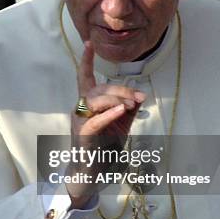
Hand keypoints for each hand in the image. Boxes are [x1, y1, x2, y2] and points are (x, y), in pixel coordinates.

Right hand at [67, 42, 145, 207]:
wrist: (92, 175)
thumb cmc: (104, 149)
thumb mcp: (120, 125)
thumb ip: (127, 109)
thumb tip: (140, 96)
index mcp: (88, 105)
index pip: (84, 78)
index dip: (86, 61)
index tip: (88, 43)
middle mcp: (80, 110)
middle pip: (97, 89)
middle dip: (120, 90)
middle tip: (139, 98)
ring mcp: (79, 123)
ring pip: (94, 101)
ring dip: (116, 99)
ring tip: (131, 105)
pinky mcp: (83, 137)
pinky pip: (94, 121)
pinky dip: (108, 114)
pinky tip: (121, 111)